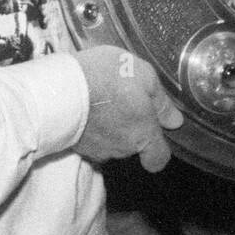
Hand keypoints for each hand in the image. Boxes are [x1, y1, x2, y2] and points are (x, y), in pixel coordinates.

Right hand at [73, 44, 183, 172]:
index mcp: (143, 134)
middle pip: (132, 146)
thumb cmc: (105, 78)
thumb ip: (161, 100)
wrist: (59, 89)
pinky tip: (84, 107)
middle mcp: (122, 148)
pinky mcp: (76, 147)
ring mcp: (97, 150)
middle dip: (130, 128)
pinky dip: (89, 128)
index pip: (158, 159)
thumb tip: (175, 121)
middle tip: (121, 100)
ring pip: (110, 142)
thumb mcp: (142, 75)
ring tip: (99, 100)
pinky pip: (89, 140)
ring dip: (108, 127)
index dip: (157, 150)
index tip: (153, 134)